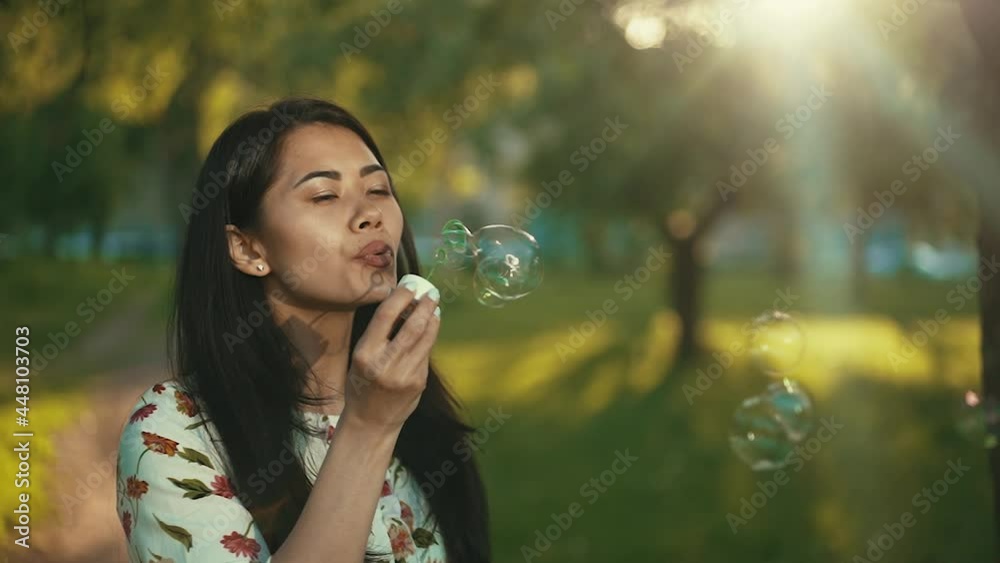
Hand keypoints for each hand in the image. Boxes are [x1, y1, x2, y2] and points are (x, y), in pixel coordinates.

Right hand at [342, 285, 440, 431]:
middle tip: (431, 292)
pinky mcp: (419, 382)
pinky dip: (430, 337)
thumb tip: (403, 304)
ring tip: (434, 306)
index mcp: (365, 354)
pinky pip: (426, 353)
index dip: (401, 296)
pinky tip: (430, 328)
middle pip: (412, 326)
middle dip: (425, 305)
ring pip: (425, 338)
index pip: (385, 316)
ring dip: (432, 318)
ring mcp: (405, 374)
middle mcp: (385, 364)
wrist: (370, 422)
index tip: (411, 284)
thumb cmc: (362, 384)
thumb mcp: (360, 357)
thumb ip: (379, 334)